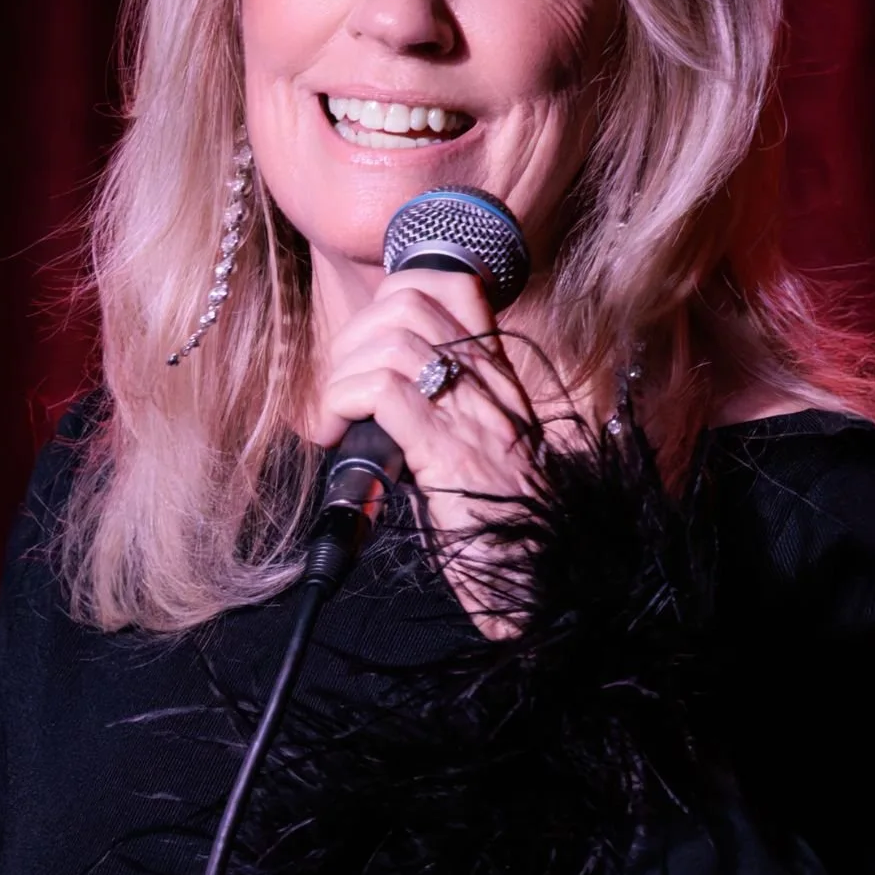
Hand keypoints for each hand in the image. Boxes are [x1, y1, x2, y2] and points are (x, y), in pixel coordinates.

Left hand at [307, 270, 545, 633]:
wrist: (541, 587)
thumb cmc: (503, 534)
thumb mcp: (479, 458)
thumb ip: (442, 419)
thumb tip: (380, 404)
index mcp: (498, 383)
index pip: (455, 286)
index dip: (392, 297)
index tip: (365, 347)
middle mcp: (492, 387)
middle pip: (410, 300)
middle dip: (353, 336)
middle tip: (339, 390)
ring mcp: (475, 416)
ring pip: (393, 340)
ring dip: (341, 374)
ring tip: (332, 420)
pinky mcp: (451, 453)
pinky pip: (383, 390)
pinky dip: (341, 402)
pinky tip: (333, 435)